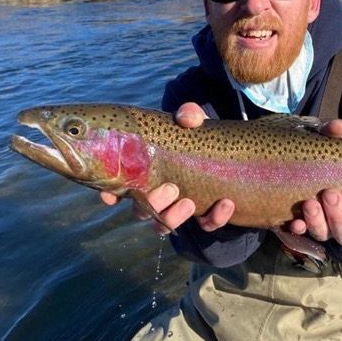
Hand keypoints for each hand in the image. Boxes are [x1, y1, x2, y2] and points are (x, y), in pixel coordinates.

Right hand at [100, 102, 235, 233]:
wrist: (231, 155)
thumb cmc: (198, 137)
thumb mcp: (194, 123)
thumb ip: (190, 114)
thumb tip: (186, 118)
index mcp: (147, 173)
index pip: (119, 187)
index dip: (110, 194)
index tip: (112, 196)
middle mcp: (157, 196)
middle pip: (141, 211)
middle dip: (154, 203)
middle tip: (171, 188)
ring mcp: (179, 210)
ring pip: (164, 226)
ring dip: (174, 218)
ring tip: (190, 203)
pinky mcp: (205, 217)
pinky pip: (206, 225)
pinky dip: (215, 218)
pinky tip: (227, 203)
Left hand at [288, 119, 341, 245]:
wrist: (290, 164)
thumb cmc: (322, 158)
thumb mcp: (327, 145)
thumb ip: (333, 137)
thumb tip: (338, 127)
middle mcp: (339, 222)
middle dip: (338, 216)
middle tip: (329, 193)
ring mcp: (319, 226)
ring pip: (323, 234)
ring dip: (317, 222)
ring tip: (309, 203)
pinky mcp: (298, 225)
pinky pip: (298, 235)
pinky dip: (298, 229)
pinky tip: (295, 222)